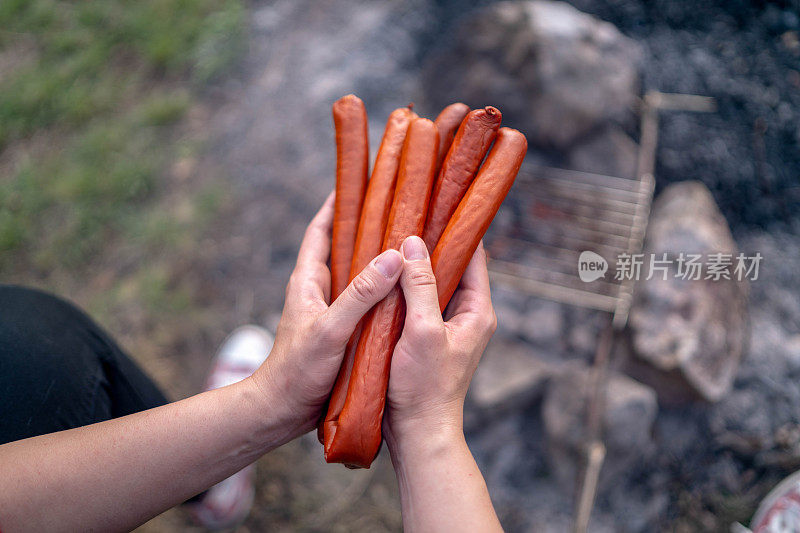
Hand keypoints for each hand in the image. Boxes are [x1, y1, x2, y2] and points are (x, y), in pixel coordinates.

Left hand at [248, 192, 402, 435]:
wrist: (281, 411)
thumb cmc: (298, 370)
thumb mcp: (330, 330)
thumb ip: (360, 295)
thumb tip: (393, 256)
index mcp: (308, 281)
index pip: (320, 231)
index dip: (337, 206)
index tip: (358, 184)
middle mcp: (318, 291)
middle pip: (343, 249)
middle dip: (367, 230)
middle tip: (399, 212)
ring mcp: (330, 311)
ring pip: (357, 277)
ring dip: (378, 262)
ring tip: (410, 246)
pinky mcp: (341, 331)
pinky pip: (365, 302)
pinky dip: (382, 292)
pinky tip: (406, 294)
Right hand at [384, 235, 495, 443]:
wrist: (418, 432)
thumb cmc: (424, 387)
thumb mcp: (422, 331)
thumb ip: (420, 287)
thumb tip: (413, 243)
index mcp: (477, 310)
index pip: (474, 255)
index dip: (457, 227)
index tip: (436, 202)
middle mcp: (467, 314)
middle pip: (452, 266)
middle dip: (430, 243)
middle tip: (405, 217)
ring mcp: (448, 326)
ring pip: (433, 283)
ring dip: (416, 266)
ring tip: (392, 239)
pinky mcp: (428, 336)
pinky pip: (420, 301)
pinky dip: (405, 287)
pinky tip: (385, 276)